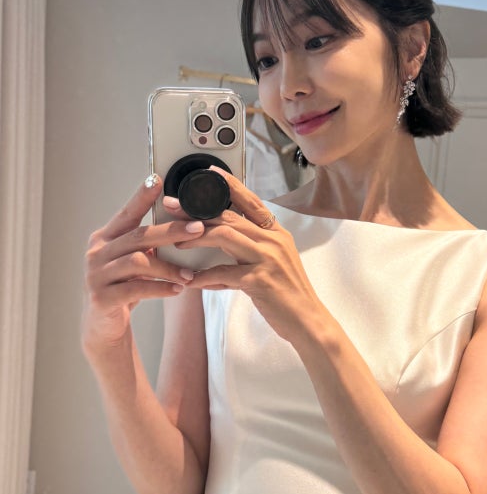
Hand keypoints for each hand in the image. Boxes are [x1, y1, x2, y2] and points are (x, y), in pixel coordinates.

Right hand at [82, 174, 205, 350]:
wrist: (103, 327)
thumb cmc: (123, 288)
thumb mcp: (134, 263)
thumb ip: (147, 245)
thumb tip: (183, 223)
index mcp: (105, 238)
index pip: (126, 213)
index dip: (141, 197)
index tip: (157, 178)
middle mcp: (97, 253)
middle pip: (138, 235)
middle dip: (170, 231)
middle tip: (199, 229)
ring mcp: (96, 275)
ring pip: (138, 262)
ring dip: (169, 267)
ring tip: (190, 273)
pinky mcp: (102, 298)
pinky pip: (136, 289)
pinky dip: (160, 288)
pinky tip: (177, 289)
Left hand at [179, 169, 325, 342]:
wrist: (308, 320)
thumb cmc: (288, 293)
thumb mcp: (275, 262)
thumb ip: (252, 248)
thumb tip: (222, 240)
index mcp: (277, 233)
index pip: (252, 201)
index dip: (231, 185)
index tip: (210, 172)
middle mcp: (273, 241)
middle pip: (230, 216)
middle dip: (197, 210)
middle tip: (172, 207)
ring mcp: (268, 259)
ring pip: (225, 236)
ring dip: (196, 238)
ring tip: (177, 244)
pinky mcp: (260, 280)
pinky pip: (224, 273)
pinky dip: (204, 277)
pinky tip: (191, 281)